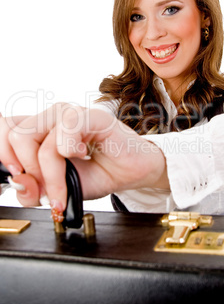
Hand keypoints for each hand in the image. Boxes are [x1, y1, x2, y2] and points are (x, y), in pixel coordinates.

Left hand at [0, 105, 168, 210]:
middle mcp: (51, 117)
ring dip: (49, 173)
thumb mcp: (57, 188)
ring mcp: (70, 113)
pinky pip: (64, 132)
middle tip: (49, 190)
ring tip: (66, 185)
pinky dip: (69, 154)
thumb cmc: (98, 173)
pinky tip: (83, 157)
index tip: (20, 179)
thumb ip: (33, 188)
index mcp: (40, 129)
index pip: (4, 128)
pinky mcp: (90, 115)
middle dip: (28, 172)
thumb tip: (19, 182)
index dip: (4, 156)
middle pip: (14, 136)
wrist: (131, 171)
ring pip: (34, 138)